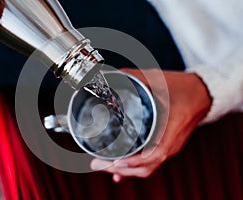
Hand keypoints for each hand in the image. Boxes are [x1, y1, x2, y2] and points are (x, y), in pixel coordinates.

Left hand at [90, 68, 211, 181]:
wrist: (202, 93)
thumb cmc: (182, 87)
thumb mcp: (158, 79)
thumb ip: (132, 77)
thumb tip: (106, 76)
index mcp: (172, 127)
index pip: (155, 153)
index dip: (134, 161)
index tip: (115, 162)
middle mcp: (171, 142)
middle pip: (146, 166)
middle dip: (121, 169)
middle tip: (97, 165)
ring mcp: (170, 146)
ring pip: (147, 167)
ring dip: (125, 171)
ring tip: (103, 167)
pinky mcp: (166, 146)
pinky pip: (150, 162)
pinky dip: (133, 168)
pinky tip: (119, 171)